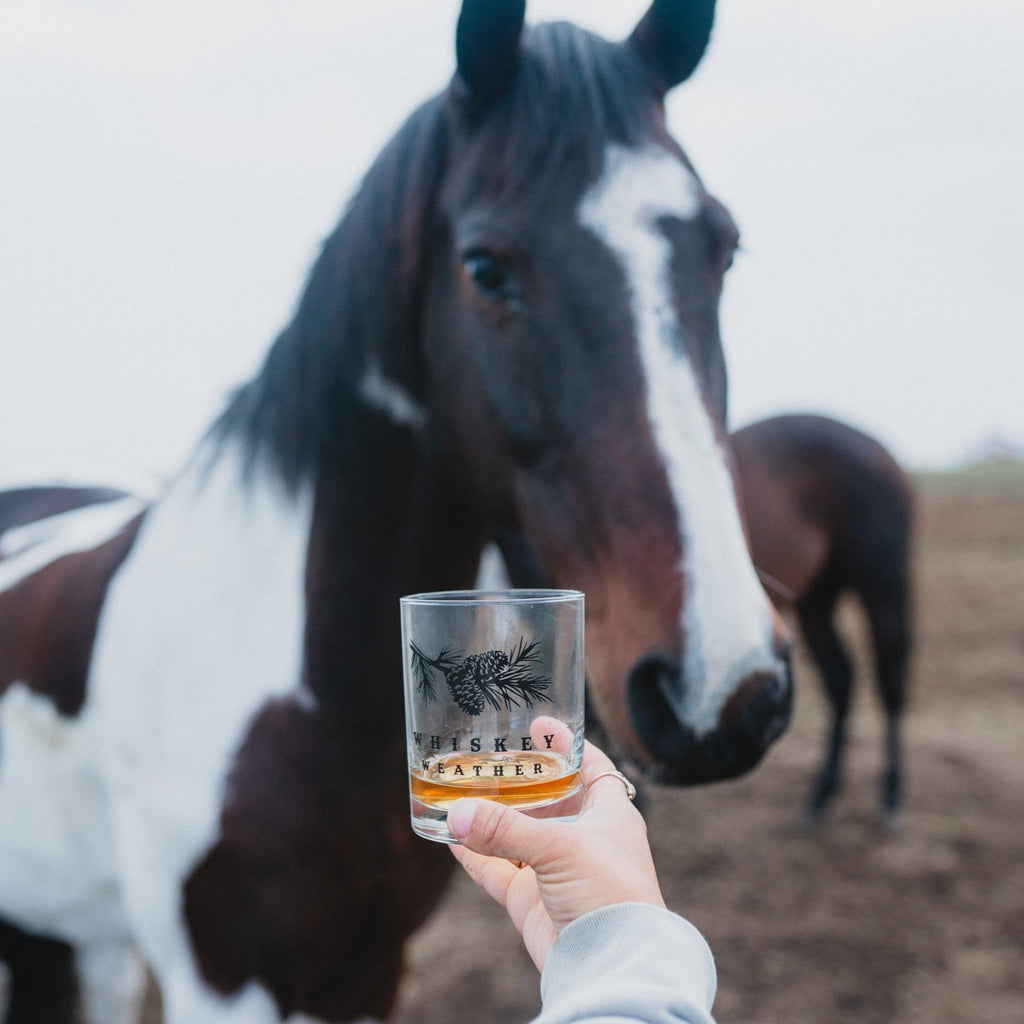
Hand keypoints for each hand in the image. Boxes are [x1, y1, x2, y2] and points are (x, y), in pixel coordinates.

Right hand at [448, 739, 664, 971]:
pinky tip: (450, 835)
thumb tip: (456, 815)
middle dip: (518, 780)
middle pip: (548, 799)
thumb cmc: (611, 895)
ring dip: (491, 817)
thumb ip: (506, 830)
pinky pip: (497, 869)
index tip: (538, 725)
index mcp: (609, 814)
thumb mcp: (562, 848)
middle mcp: (584, 839)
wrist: (614, 967)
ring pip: (517, 834)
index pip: (591, 767)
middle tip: (487, 757)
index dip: (566, 746)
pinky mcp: (533, 901)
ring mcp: (557, 871)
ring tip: (460, 791)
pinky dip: (474, 854)